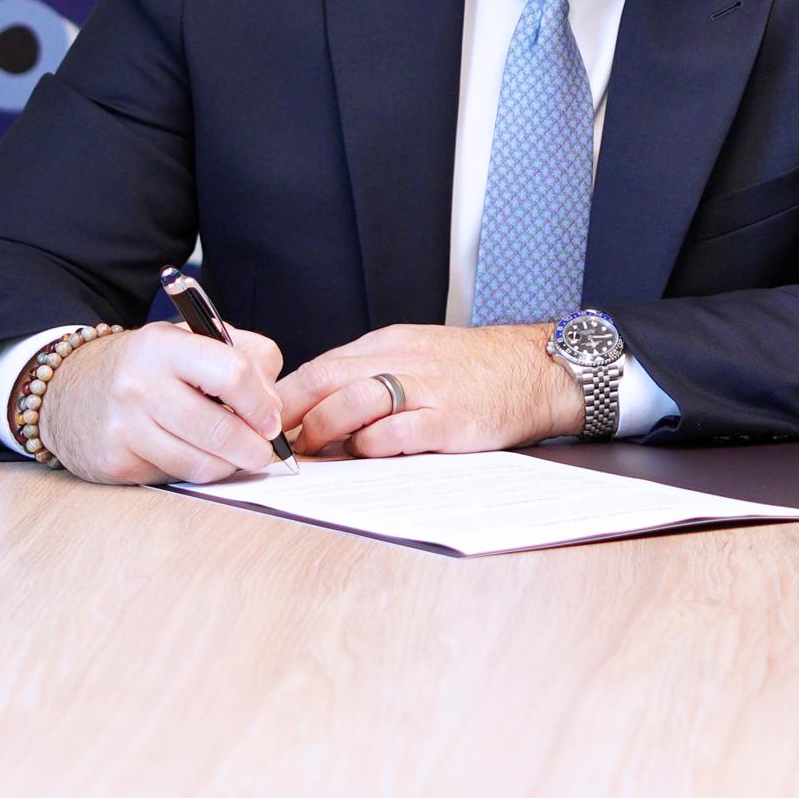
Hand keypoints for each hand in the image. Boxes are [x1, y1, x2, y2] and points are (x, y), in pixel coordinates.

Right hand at [40, 322, 286, 484]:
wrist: (67, 390)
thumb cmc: (144, 365)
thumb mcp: (189, 339)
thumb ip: (242, 356)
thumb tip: (273, 405)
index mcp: (163, 346)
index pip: (233, 374)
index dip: (263, 403)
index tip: (272, 419)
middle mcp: (139, 385)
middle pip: (220, 430)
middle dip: (255, 448)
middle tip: (264, 451)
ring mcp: (123, 428)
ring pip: (200, 463)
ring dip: (228, 465)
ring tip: (234, 455)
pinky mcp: (115, 463)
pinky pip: (174, 477)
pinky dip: (193, 471)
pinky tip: (192, 455)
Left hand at [277, 324, 575, 456]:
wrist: (537, 371)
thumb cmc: (475, 371)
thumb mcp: (418, 355)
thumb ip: (372, 376)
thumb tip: (319, 409)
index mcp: (391, 343)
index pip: (322, 365)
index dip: (285, 394)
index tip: (261, 419)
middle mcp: (403, 359)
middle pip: (326, 378)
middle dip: (289, 412)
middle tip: (270, 439)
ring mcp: (427, 389)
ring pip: (353, 400)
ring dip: (322, 429)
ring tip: (310, 451)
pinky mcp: (449, 420)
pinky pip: (395, 432)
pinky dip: (370, 446)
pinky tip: (364, 454)